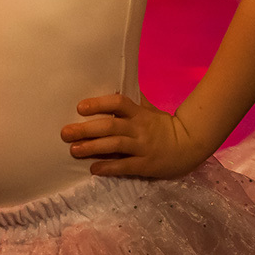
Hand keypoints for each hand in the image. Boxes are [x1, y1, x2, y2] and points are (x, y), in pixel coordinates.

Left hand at [59, 92, 208, 178]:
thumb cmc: (164, 126)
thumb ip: (133, 102)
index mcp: (139, 113)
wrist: (189, 144)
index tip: (80, 108)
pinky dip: (108, 167)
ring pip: (115, 145)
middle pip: (111, 126)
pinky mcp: (146, 165)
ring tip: (74, 150)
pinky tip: (94, 169)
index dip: (99, 103)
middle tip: (65, 133)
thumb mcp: (149, 110)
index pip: (119, 103)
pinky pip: (125, 166)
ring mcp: (143, 147)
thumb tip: (113, 85)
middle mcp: (139, 128)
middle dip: (86, 129)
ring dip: (93, 148)